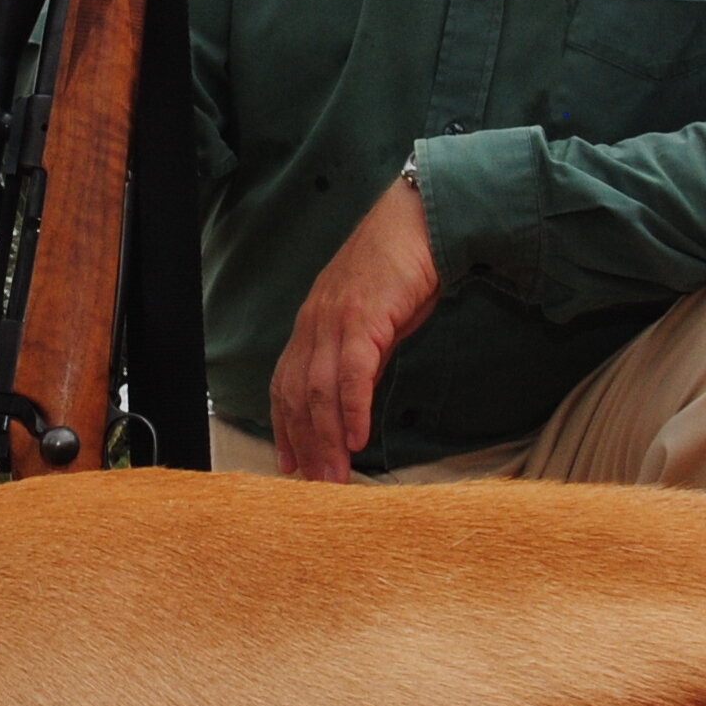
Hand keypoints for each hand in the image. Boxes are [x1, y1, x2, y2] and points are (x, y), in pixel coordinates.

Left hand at [269, 177, 440, 481]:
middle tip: (314, 486)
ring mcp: (335, 319)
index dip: (284, 427)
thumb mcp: (374, 318)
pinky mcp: (364, 317)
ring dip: (326, 439)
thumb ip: (361, 355)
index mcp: (312, 322)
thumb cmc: (402, 266)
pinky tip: (358, 439)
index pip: (285, 384)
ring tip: (335, 477)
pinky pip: (353, 374)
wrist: (420, 219)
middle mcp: (314, 322)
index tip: (290, 464)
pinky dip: (352, 410)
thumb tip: (356, 397)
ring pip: (319, 391)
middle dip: (304, 445)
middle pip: (296, 395)